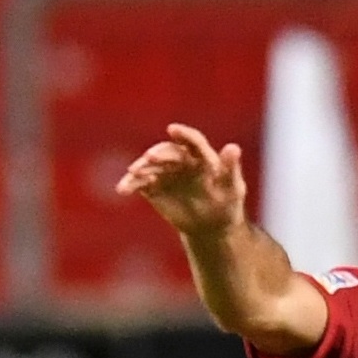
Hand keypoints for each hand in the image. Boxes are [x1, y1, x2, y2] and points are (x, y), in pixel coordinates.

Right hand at [115, 123, 247, 239]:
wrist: (212, 227)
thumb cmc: (227, 205)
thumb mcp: (233, 189)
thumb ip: (231, 168)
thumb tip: (234, 147)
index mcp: (201, 156)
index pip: (193, 141)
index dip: (184, 134)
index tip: (173, 130)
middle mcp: (181, 159)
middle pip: (168, 152)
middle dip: (159, 153)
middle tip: (151, 157)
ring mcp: (165, 172)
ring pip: (150, 165)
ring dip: (141, 167)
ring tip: (134, 173)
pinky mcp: (153, 187)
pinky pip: (140, 183)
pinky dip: (131, 185)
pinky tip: (123, 189)